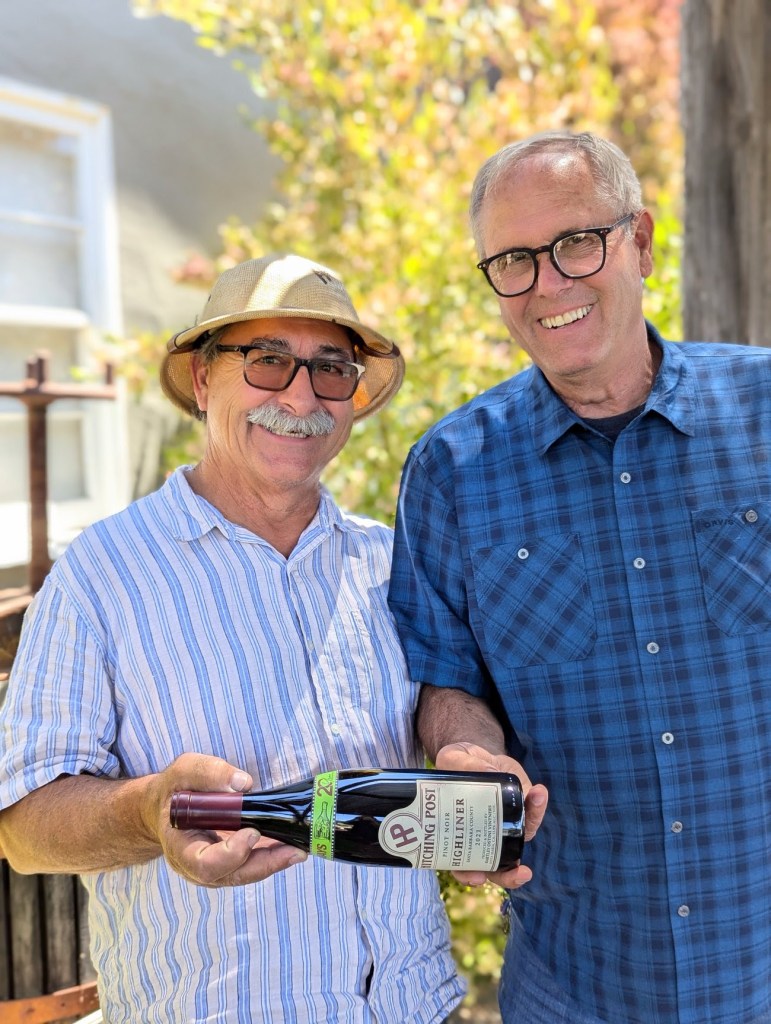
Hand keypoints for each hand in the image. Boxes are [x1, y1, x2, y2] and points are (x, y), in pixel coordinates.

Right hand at [142, 753, 306, 886]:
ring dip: (275, 862)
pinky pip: (252, 863)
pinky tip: (293, 843)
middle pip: (233, 875)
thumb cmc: (174, 789)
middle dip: (265, 864)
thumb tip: (242, 783)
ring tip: (300, 848)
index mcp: (180, 847)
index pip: (204, 864)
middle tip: (294, 851)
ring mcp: (216, 867)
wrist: (168, 806)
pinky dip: (273, 855)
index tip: (250, 832)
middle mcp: (198, 866)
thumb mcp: (183, 772)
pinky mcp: (232, 861)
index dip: (230, 854)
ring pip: (247, 872)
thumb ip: (207, 774)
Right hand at [434, 741, 547, 889]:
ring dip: (531, 826)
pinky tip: (538, 791)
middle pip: (495, 868)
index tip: (477, 878)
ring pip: (519, 842)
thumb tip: (489, 773)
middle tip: (522, 873)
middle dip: (510, 875)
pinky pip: (530, 814)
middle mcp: (483, 838)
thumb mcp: (451, 759)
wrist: (475, 757)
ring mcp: (504, 826)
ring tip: (535, 804)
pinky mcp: (519, 810)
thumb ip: (464, 765)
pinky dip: (536, 805)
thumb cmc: (456, 766)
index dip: (467, 876)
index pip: (460, 865)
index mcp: (458, 835)